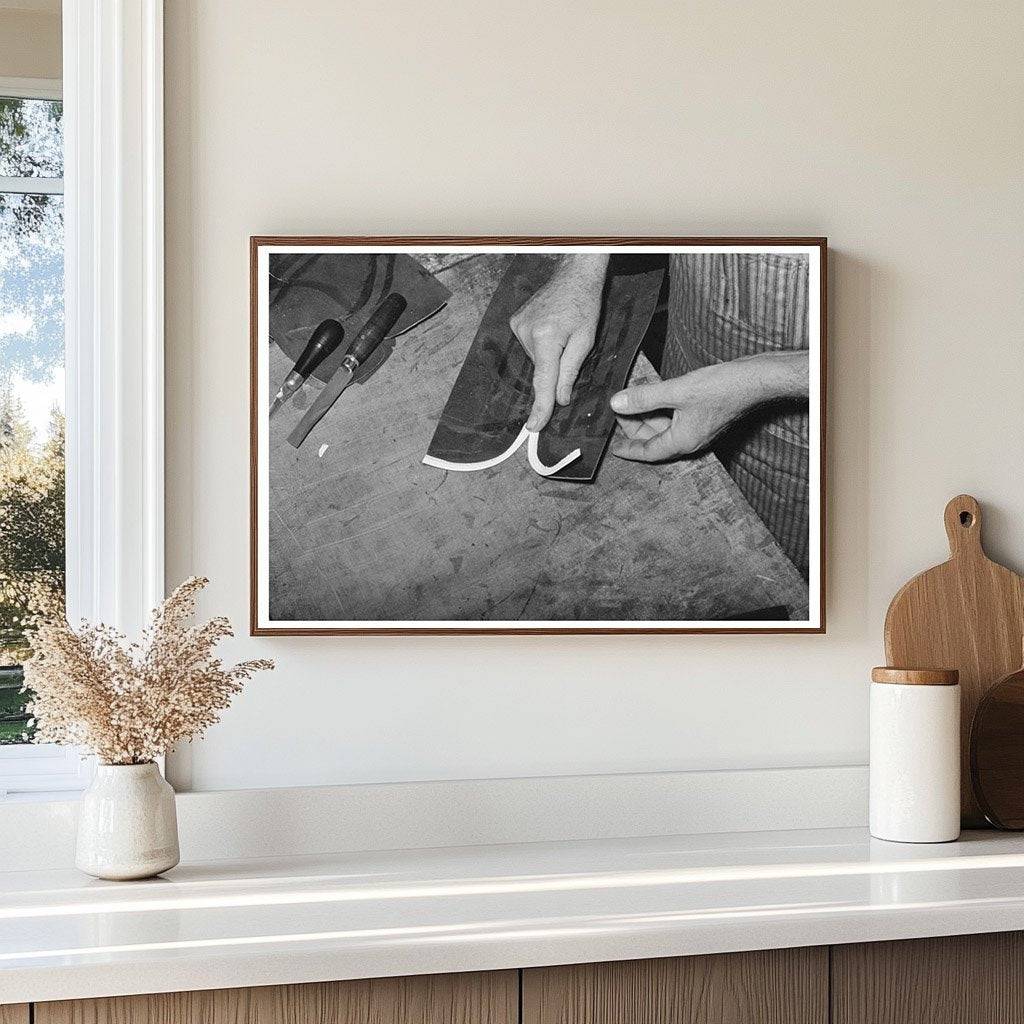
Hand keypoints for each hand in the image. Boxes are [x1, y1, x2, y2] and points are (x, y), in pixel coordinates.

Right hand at [510, 254, 608, 429]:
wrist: (573, 275)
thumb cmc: (584, 304)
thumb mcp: (586, 340)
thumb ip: (570, 371)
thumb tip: (560, 398)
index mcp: (546, 338)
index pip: (543, 382)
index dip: (541, 406)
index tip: (534, 426)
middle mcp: (526, 333)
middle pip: (540, 370)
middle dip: (555, 369)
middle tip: (569, 346)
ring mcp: (518, 326)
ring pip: (536, 359)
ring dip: (549, 355)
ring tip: (562, 332)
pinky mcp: (515, 322)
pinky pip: (529, 346)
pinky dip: (541, 345)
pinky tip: (552, 329)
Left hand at [610, 351, 807, 461]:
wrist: (758, 379)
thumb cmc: (723, 387)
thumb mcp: (677, 391)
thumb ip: (644, 398)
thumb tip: (617, 403)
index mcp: (682, 441)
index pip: (648, 452)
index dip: (628, 449)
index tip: (613, 447)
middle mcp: (690, 439)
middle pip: (655, 439)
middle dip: (635, 426)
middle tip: (619, 410)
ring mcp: (699, 427)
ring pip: (665, 427)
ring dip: (648, 415)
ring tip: (632, 400)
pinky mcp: (705, 415)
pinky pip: (676, 417)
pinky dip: (663, 409)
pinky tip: (656, 394)